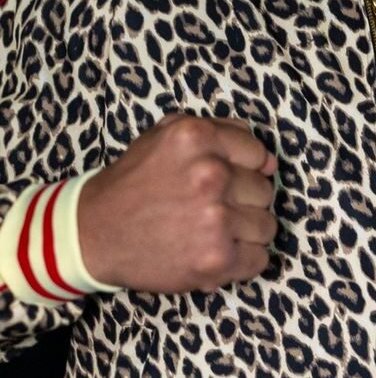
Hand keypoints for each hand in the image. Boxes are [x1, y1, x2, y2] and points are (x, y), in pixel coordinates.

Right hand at [79, 114, 277, 292]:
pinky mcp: (215, 259)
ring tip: (213, 232)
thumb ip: (219, 131)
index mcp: (198, 138)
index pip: (259, 154)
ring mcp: (215, 219)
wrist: (91, 234)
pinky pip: (259, 260)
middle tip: (212, 208)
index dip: (245, 169)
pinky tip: (216, 253)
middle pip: (265, 191)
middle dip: (244, 201)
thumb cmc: (134, 182)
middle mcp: (210, 175)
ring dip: (245, 232)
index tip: (227, 180)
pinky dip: (242, 262)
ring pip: (267, 226)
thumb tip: (267, 157)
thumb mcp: (166, 134)